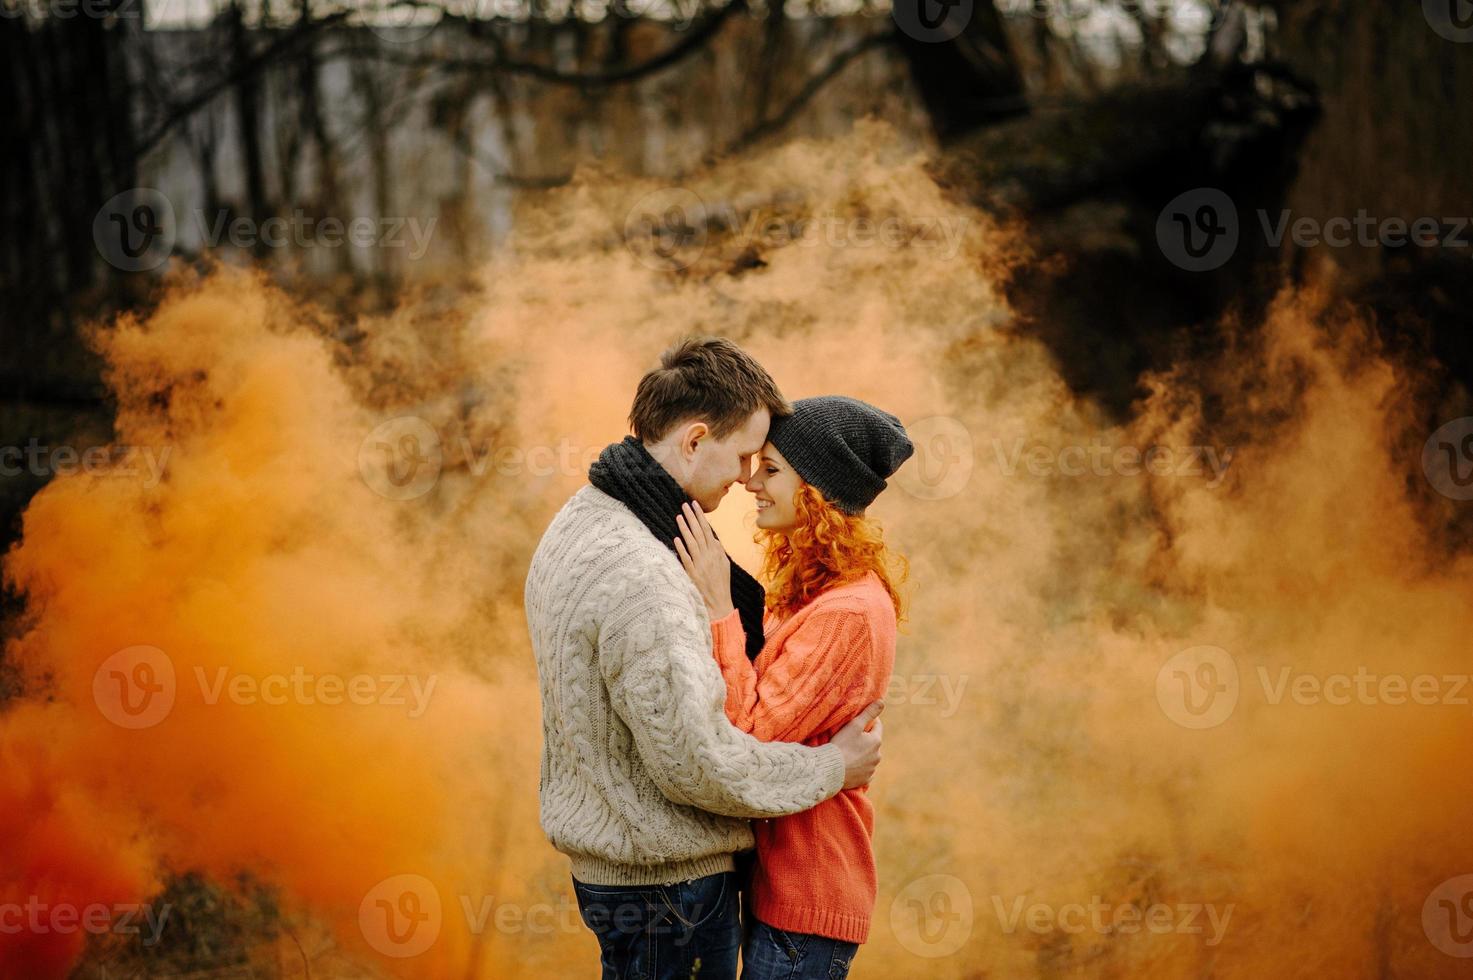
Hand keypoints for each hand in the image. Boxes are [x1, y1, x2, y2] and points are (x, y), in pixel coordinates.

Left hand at [674, 501, 734, 620]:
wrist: (720, 603)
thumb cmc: (721, 584)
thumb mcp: (724, 564)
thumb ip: (718, 550)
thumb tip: (711, 538)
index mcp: (717, 552)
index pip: (707, 529)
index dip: (700, 516)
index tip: (694, 505)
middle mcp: (709, 556)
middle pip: (699, 532)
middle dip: (692, 517)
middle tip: (684, 504)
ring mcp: (701, 564)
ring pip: (692, 542)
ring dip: (685, 528)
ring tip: (679, 516)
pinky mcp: (693, 574)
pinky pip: (687, 559)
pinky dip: (682, 548)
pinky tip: (676, 539)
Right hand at [831, 700, 884, 789]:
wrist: (831, 770)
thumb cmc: (842, 745)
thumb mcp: (854, 725)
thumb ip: (869, 713)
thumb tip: (882, 702)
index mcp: (876, 741)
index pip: (877, 726)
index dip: (868, 721)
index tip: (859, 720)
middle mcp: (878, 756)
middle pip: (873, 743)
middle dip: (866, 738)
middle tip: (851, 736)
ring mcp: (872, 769)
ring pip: (869, 757)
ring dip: (863, 754)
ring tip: (849, 751)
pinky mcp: (865, 780)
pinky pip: (864, 771)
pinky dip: (859, 767)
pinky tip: (850, 765)